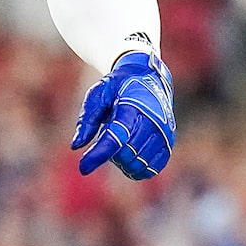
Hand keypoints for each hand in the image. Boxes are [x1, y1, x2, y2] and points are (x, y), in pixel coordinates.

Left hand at [70, 49, 175, 179]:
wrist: (148, 77)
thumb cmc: (118, 87)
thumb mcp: (98, 94)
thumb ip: (87, 119)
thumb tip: (76, 146)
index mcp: (132, 107)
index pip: (115, 138)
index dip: (98, 155)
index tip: (83, 168)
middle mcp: (152, 121)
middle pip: (126, 155)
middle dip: (109, 154)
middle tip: (107, 137)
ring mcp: (164, 132)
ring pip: (139, 164)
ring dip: (123, 162)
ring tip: (119, 144)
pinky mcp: (169, 142)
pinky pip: (154, 168)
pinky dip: (139, 169)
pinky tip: (130, 159)